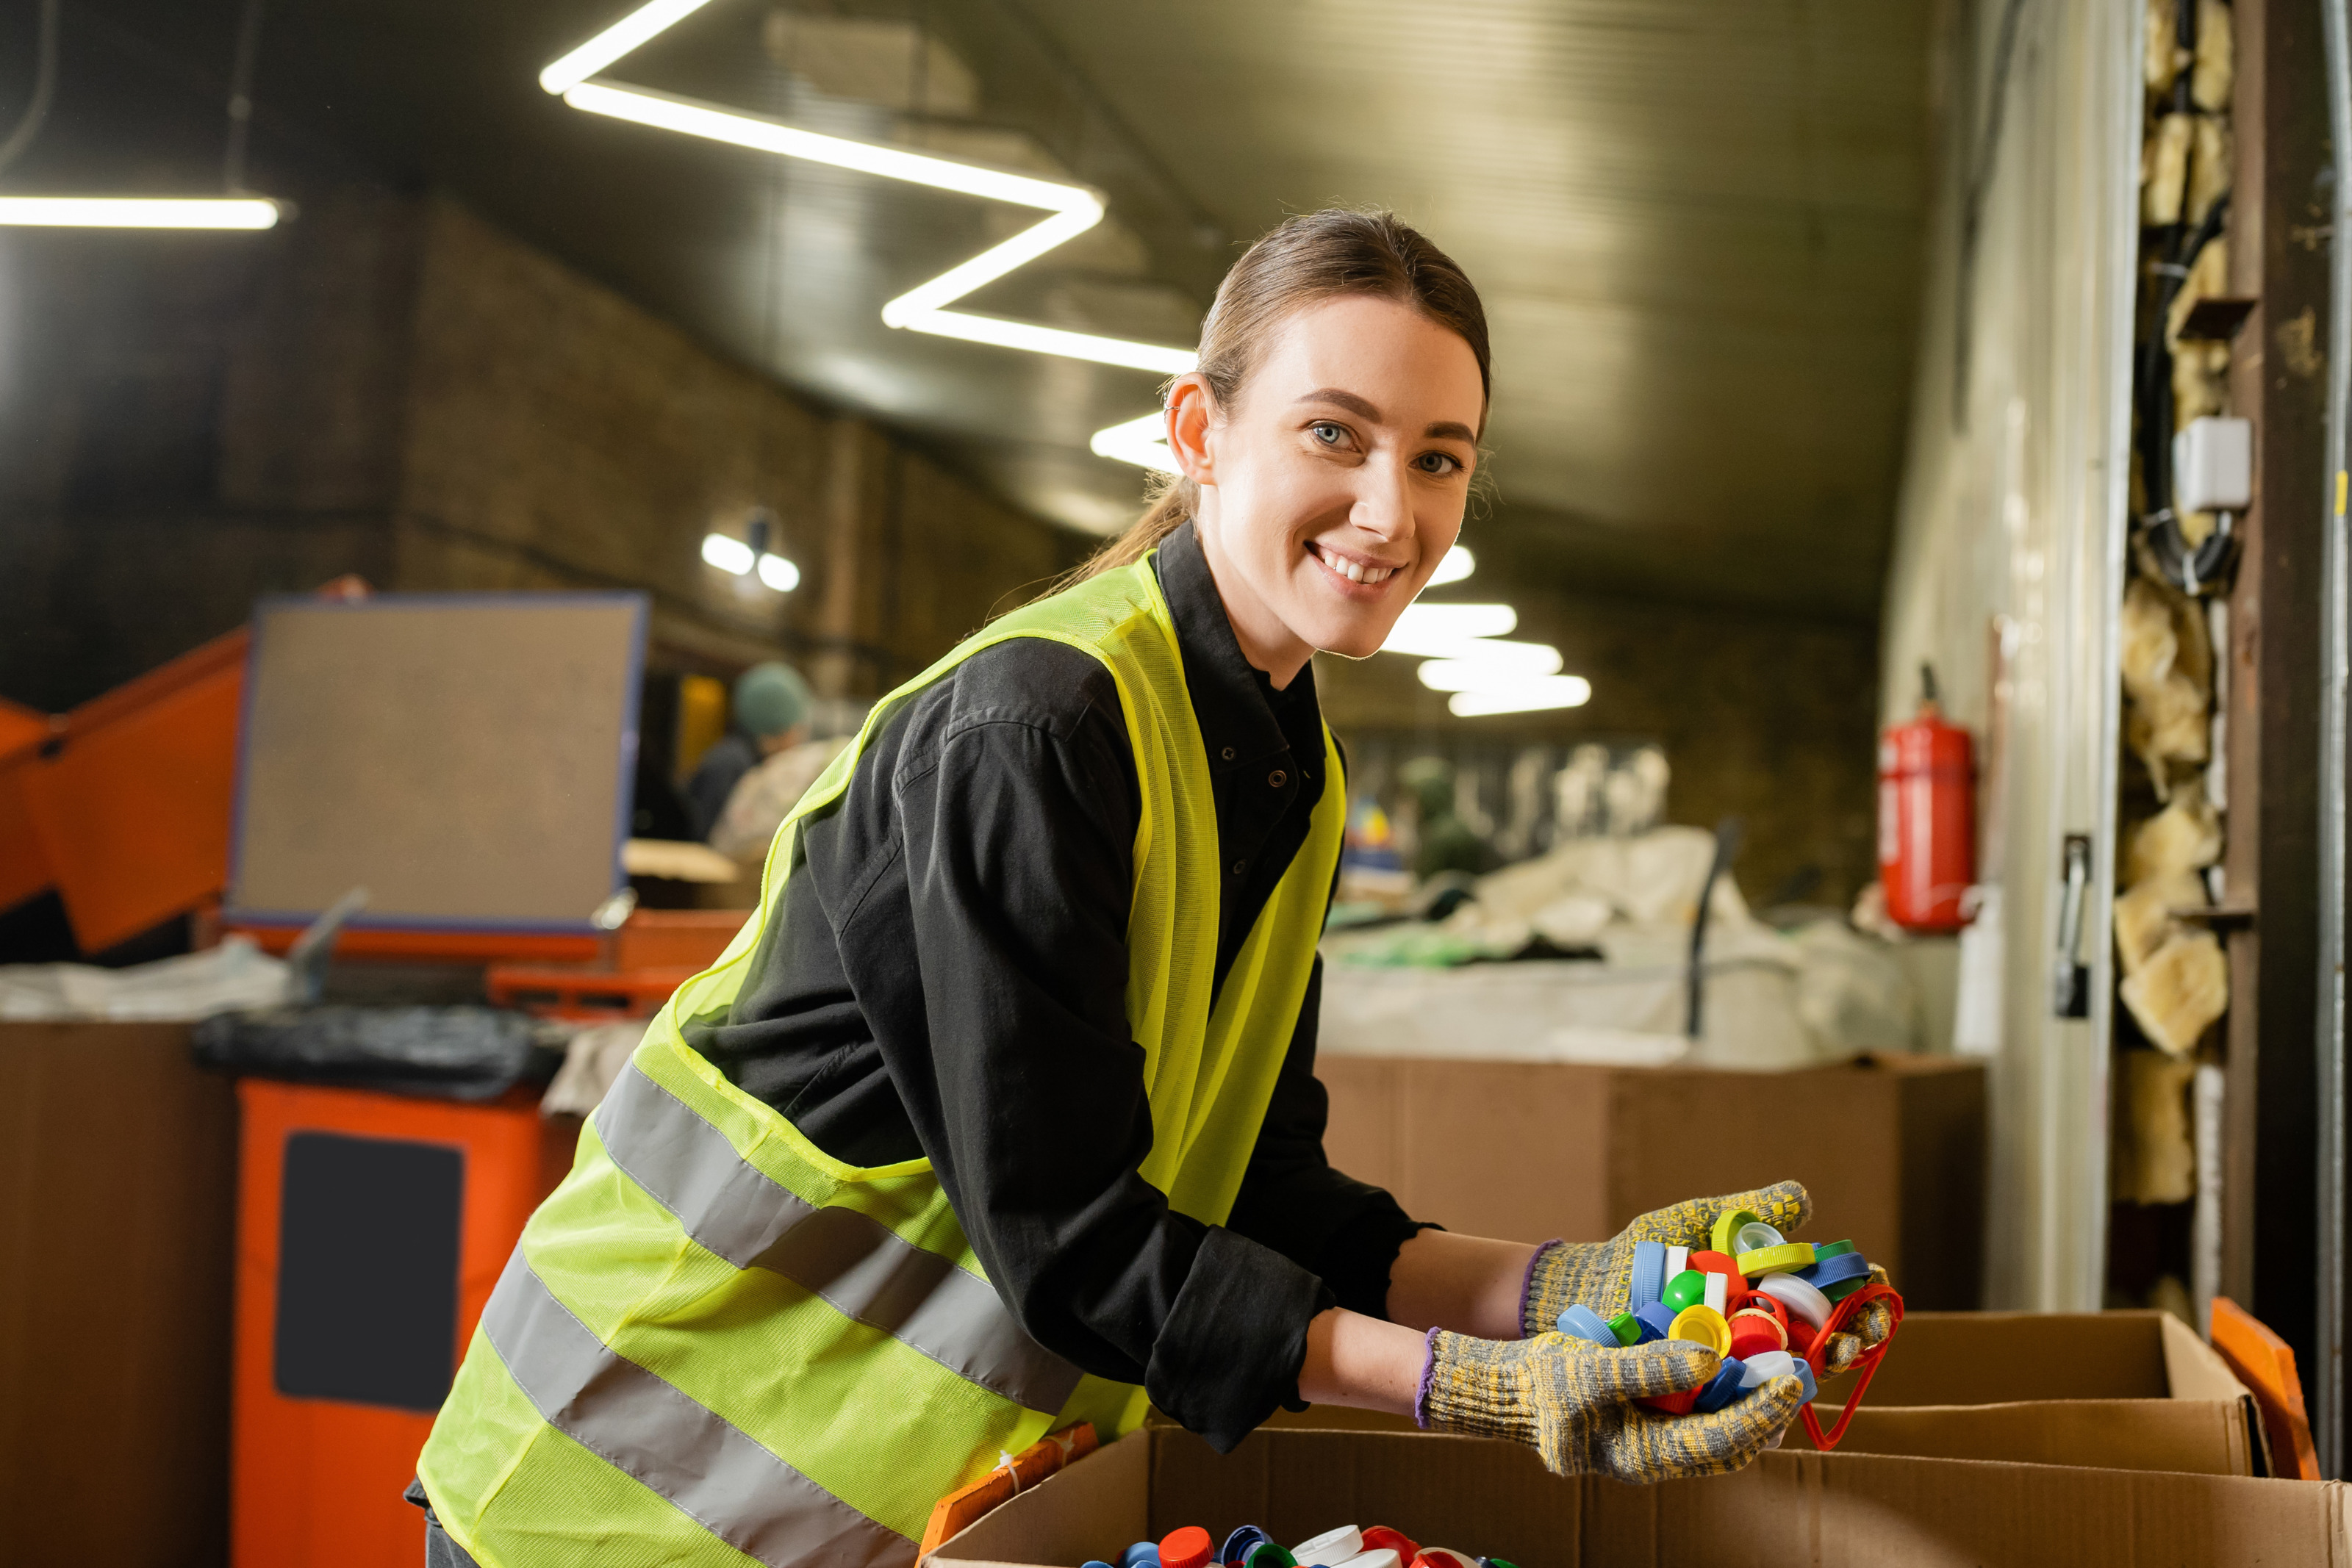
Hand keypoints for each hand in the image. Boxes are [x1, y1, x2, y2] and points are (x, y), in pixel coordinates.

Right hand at [1419, 1329, 1803, 1482]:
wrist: (1514, 1388)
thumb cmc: (1545, 1385)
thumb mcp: (1591, 1370)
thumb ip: (1649, 1367)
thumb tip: (1711, 1359)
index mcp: (1646, 1458)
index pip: (1722, 1443)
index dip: (1761, 1413)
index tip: (1790, 1381)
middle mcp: (1663, 1454)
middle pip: (1735, 1441)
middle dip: (1770, 1409)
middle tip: (1800, 1369)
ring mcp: (1661, 1436)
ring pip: (1725, 1424)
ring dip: (1755, 1396)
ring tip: (1783, 1359)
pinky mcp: (1658, 1414)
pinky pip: (1706, 1405)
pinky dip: (1728, 1382)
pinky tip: (1741, 1351)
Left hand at [1519, 1180, 1895, 1373]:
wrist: (1591, 1290)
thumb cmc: (1644, 1254)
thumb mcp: (1697, 1224)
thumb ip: (1749, 1212)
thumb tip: (1803, 1196)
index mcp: (1770, 1291)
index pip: (1832, 1294)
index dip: (1861, 1291)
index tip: (1873, 1281)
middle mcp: (1765, 1331)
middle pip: (1831, 1338)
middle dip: (1857, 1334)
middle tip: (1862, 1329)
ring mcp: (1742, 1363)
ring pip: (1801, 1372)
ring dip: (1828, 1364)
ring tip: (1838, 1354)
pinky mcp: (1713, 1392)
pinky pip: (1754, 1399)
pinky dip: (1776, 1393)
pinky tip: (1791, 1382)